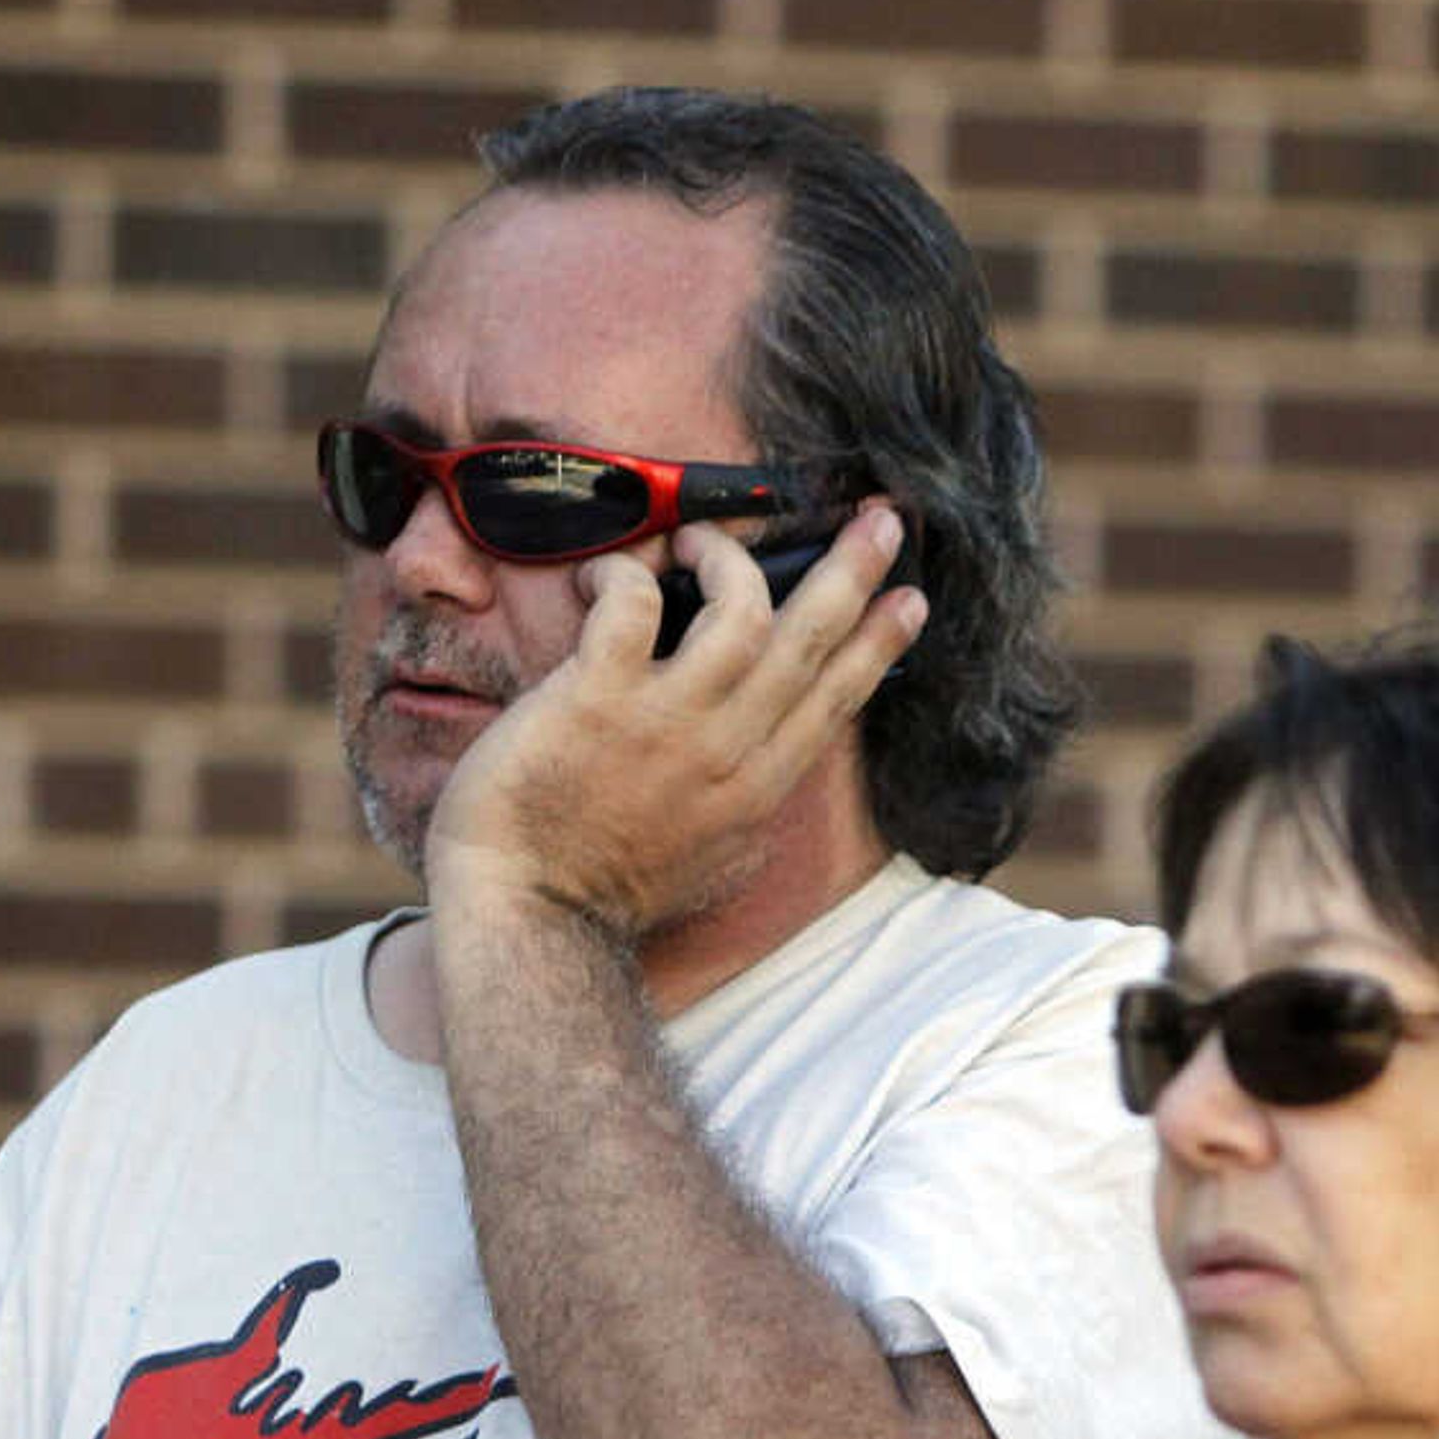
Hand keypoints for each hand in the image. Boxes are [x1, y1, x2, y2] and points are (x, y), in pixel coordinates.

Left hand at [423, 503, 923, 947]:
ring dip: (730, 557)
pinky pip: (633, 601)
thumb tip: (765, 771)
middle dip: (852, 571)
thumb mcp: (707, 862)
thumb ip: (741, 811)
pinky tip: (603, 571)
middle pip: (810, 641)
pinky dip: (624, 571)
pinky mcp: (598, 698)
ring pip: (742, 610)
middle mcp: (726, 751)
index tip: (911, 600)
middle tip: (880, 517)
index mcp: (756, 790)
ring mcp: (666, 723)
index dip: (878, 644)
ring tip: (701, 538)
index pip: (835, 701)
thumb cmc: (601, 895)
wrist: (527, 921)